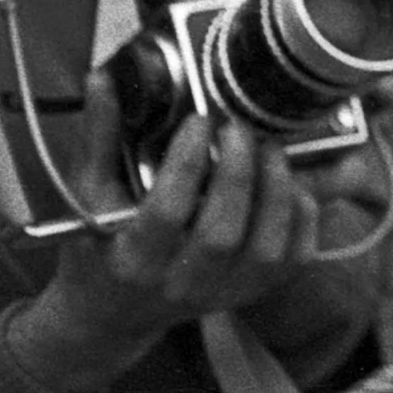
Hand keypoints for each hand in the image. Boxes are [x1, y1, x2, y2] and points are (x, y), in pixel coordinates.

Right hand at [34, 114, 324, 373]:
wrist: (115, 313)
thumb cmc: (102, 245)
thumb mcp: (91, 196)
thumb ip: (100, 138)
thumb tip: (102, 78)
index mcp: (133, 260)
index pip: (168, 211)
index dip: (188, 162)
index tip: (199, 121)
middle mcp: (180, 283)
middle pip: (223, 231)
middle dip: (239, 171)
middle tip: (240, 128)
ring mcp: (223, 292)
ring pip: (267, 246)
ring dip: (276, 187)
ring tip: (269, 148)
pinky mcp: (256, 291)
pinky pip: (296, 254)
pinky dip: (302, 213)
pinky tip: (288, 183)